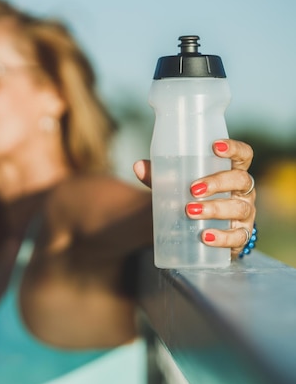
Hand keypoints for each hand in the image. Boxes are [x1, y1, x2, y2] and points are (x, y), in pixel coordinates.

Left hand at [133, 140, 256, 257]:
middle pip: (241, 180)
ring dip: (215, 208)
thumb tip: (138, 166)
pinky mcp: (240, 236)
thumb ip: (159, 176)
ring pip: (239, 208)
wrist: (198, 233)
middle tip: (193, 189)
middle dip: (218, 183)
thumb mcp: (176, 186)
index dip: (234, 148)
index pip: (243, 155)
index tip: (216, 146)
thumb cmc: (191, 200)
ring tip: (191, 211)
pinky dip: (222, 237)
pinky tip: (206, 236)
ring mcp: (245, 214)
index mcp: (231, 172)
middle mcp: (243, 191)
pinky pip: (238, 237)